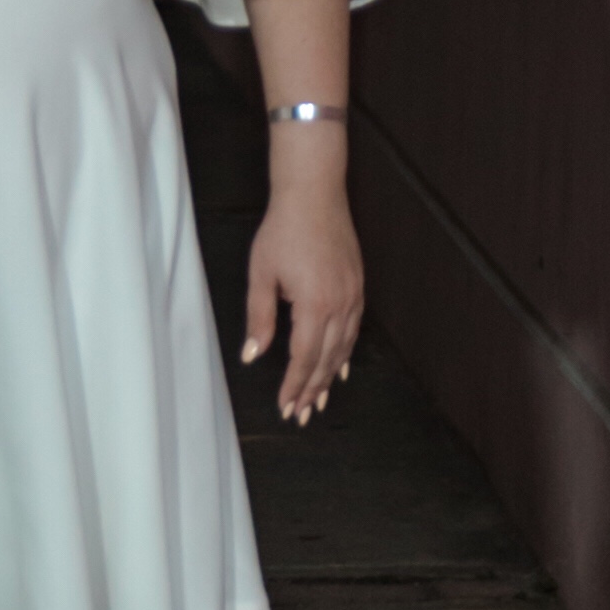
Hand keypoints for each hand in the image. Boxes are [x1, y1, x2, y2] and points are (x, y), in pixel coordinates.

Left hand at [242, 186, 362, 424]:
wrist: (314, 195)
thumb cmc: (283, 230)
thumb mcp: (261, 275)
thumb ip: (260, 318)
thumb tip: (253, 355)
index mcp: (313, 304)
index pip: (303, 357)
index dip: (294, 386)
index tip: (286, 407)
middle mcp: (339, 305)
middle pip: (325, 359)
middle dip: (312, 390)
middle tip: (302, 415)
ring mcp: (352, 296)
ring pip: (342, 348)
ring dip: (329, 377)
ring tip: (319, 400)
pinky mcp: (357, 287)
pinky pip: (353, 330)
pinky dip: (345, 353)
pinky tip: (339, 368)